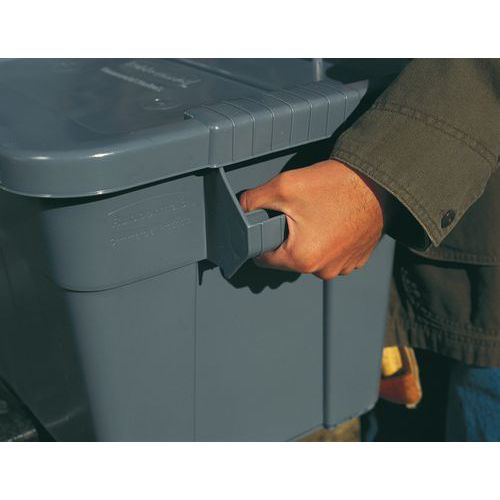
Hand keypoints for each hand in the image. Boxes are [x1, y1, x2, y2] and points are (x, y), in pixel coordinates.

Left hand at [239, 159, 386, 279]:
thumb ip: (253, 201)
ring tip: (319, 214)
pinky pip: (333, 254)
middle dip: (287, 237)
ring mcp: (344, 266)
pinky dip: (330, 240)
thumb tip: (240, 208)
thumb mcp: (284, 186)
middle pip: (289, 258)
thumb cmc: (336, 184)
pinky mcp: (358, 258)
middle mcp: (324, 270)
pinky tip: (334, 220)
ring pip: (312, 256)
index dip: (261, 239)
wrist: (379, 179)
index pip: (264, 259)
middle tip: (298, 211)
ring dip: (310, 239)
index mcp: (302, 259)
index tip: (269, 224)